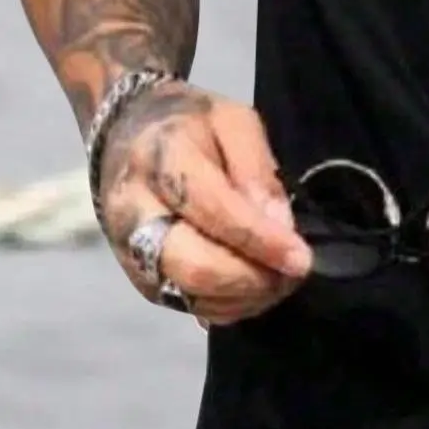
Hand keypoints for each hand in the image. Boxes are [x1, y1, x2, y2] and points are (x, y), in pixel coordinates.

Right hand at [96, 79, 313, 325]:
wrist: (126, 137)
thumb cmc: (188, 124)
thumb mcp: (232, 121)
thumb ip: (256, 170)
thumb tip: (278, 226)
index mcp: (160, 160)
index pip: (214, 211)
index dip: (262, 240)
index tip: (302, 258)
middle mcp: (135, 213)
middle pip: (195, 267)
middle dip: (254, 278)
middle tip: (293, 272)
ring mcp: (131, 253)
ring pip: (193, 295)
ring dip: (247, 297)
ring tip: (280, 277)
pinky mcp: (140, 279)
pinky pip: (189, 307)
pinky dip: (230, 305)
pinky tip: (255, 284)